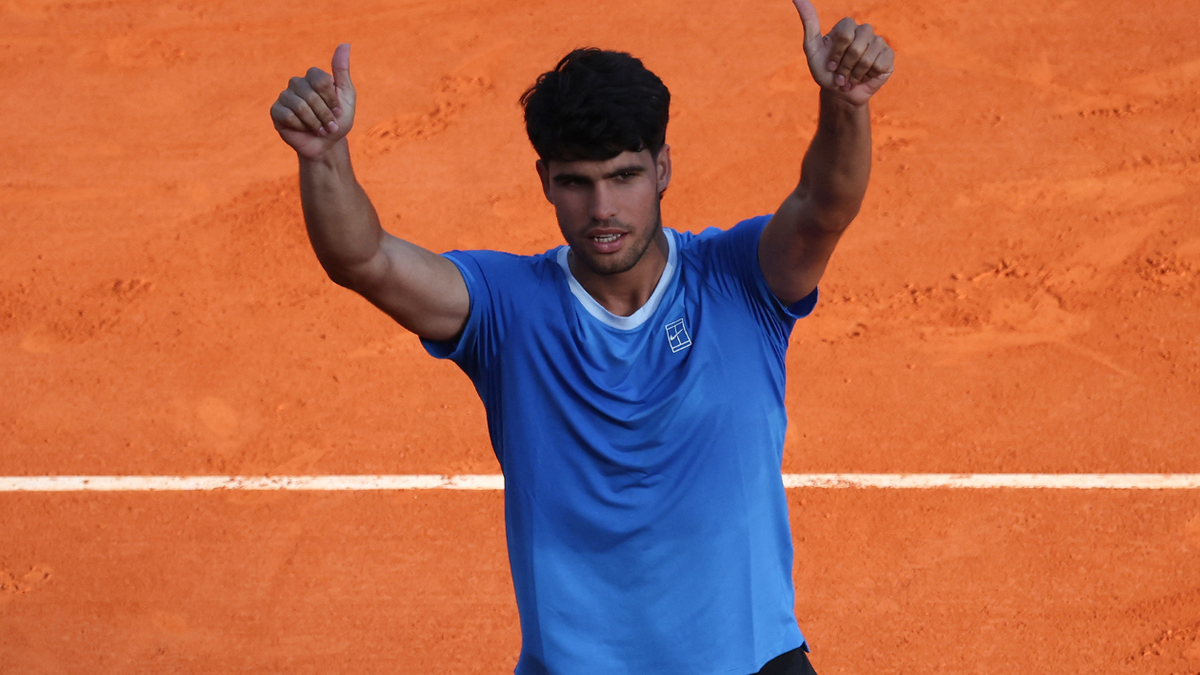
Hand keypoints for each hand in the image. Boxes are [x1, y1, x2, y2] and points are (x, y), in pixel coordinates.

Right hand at [270, 44, 355, 160]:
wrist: (326, 145)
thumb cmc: (338, 120)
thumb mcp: (346, 96)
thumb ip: (342, 71)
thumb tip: (345, 44)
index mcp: (313, 76)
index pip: (321, 80)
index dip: (332, 100)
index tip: (338, 111)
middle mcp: (297, 83)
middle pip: (311, 94)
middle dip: (324, 115)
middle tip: (330, 125)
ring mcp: (285, 96)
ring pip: (299, 105)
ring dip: (314, 122)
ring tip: (319, 129)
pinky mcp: (276, 111)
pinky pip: (287, 115)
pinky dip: (300, 126)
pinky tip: (303, 130)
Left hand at [791, 0, 893, 105]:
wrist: (839, 93)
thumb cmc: (825, 71)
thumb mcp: (812, 48)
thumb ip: (808, 22)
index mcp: (847, 26)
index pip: (845, 35)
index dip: (836, 54)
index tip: (830, 65)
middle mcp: (864, 31)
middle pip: (857, 47)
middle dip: (845, 67)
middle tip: (840, 75)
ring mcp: (878, 42)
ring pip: (869, 57)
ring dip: (855, 75)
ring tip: (850, 78)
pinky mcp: (888, 56)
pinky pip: (881, 64)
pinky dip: (868, 76)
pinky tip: (864, 78)